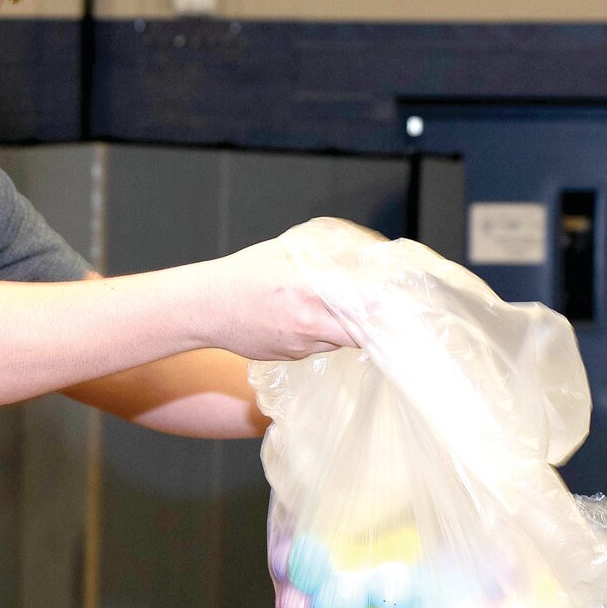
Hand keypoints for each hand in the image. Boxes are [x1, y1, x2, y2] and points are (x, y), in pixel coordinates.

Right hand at [209, 217, 386, 360]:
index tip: (399, 303)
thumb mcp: (289, 251)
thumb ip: (330, 254)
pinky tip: (303, 319)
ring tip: (330, 309)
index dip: (387, 305)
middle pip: (362, 331)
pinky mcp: (292, 356)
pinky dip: (323, 334)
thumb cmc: (246, 274)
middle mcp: (309, 320)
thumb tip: (369, 257)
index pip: (366, 302)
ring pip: (343, 339)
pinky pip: (320, 346)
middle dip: (375, 324)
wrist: (207, 308)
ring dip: (347, 327)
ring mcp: (301, 342)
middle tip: (385, 316)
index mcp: (311, 287)